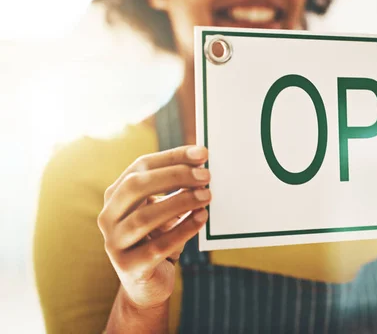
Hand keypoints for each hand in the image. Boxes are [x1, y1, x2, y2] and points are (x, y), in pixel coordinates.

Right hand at [98, 145, 210, 308]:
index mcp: (116, 195)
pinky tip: (202, 218)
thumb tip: (202, 165)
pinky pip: (158, 246)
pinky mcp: (129, 267)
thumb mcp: (163, 209)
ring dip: (180, 202)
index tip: (203, 153)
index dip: (172, 157)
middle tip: (206, 175)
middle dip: (174, 176)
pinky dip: (183, 230)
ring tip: (207, 196)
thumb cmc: (158, 237)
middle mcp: (108, 216)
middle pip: (136, 186)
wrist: (147, 284)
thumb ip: (176, 188)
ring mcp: (114, 242)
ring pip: (145, 217)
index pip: (141, 166)